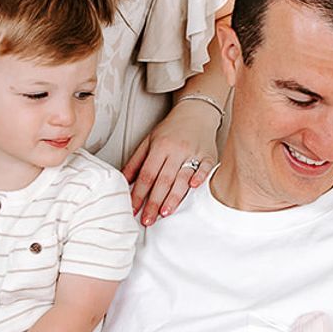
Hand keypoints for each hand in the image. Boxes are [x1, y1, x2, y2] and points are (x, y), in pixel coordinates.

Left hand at [122, 99, 219, 224]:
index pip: (147, 175)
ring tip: (164, 213)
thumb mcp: (149, 140)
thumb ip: (136, 161)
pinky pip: (205, 168)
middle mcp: (176, 150)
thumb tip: (123, 180)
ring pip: (182, 178)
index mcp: (160, 146)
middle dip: (154, 202)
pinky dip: (200, 178)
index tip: (133, 209)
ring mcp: (193, 153)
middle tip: (147, 219)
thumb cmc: (172, 129)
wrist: (196, 111)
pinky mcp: (209, 155)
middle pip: (163, 180)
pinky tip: (194, 188)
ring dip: (173, 197)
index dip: (139, 193)